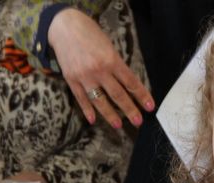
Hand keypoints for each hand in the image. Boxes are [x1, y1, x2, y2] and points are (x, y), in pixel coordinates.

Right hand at [48, 8, 153, 126]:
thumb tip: (126, 84)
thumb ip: (116, 64)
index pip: (131, 82)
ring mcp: (84, 76)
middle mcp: (99, 70)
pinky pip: (81, 99)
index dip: (141, 95)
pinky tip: (93, 120)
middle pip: (118, 94)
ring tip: (118, 125)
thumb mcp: (108, 46)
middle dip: (130, 109)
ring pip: (100, 101)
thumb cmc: (90, 33)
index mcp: (111, 60)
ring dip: (110, 115)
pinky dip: (87, 110)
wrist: (64, 26)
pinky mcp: (71, 79)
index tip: (149, 106)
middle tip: (138, 121)